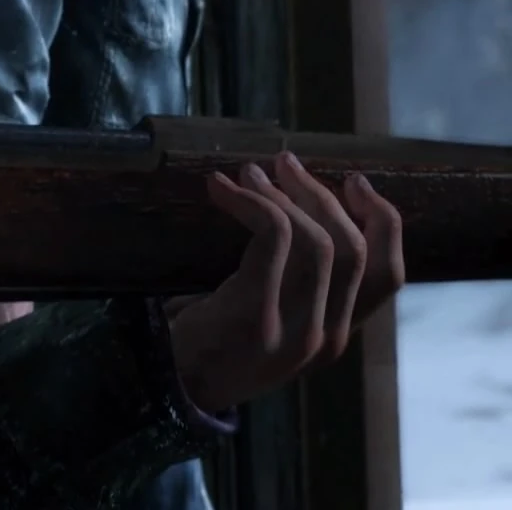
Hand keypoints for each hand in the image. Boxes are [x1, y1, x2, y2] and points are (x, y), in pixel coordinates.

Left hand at [167, 153, 404, 414]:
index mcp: (336, 337)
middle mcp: (328, 339)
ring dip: (285, 194)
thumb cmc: (205, 343)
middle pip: (354, 249)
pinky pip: (274, 237)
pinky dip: (253, 203)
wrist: (163, 388)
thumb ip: (294, 285)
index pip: (390, 277)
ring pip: (318, 241)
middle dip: (322, 195)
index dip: (384, 223)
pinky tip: (222, 189)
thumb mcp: (265, 318)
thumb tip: (298, 208)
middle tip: (285, 163)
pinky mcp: (257, 317)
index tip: (356, 184)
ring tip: (250, 173)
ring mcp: (297, 333)